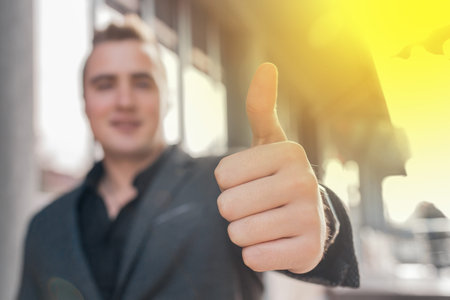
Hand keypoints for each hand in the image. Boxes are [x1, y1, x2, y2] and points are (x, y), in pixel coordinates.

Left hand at [214, 63, 325, 273]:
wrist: (309, 220)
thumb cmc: (276, 177)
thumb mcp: (269, 143)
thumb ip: (260, 107)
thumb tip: (267, 66)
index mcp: (289, 152)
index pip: (222, 175)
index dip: (229, 183)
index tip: (253, 181)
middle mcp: (304, 182)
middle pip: (227, 206)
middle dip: (234, 210)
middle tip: (258, 206)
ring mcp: (310, 219)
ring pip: (238, 233)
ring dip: (244, 232)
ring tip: (267, 223)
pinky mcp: (308, 252)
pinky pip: (253, 258)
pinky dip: (257, 254)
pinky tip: (276, 243)